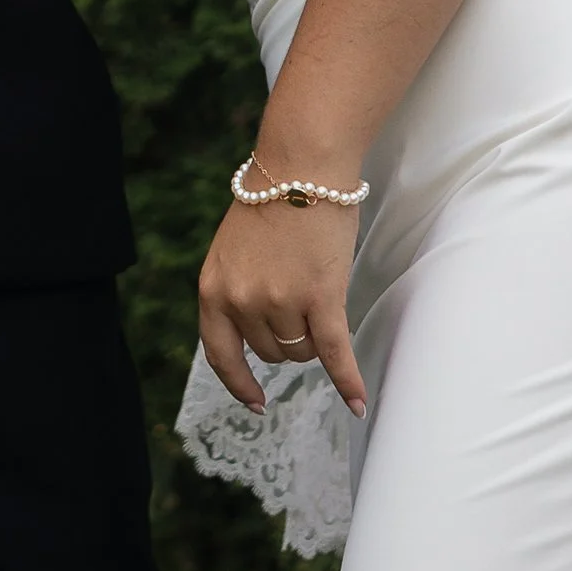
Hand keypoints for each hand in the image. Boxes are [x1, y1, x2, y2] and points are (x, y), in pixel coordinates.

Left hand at [198, 188, 365, 417]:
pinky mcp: (320, 297)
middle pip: (272, 353)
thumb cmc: (272, 202)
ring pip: (302, 350)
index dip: (239, 383)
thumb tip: (252, 335)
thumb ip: (235, 292)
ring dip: (313, 335)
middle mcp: (242, 301)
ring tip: (317, 292)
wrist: (301, 166)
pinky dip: (348, 381)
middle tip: (300, 298)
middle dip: (288, 337)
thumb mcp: (232, 252)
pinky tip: (358, 403)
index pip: (220, 355)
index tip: (255, 403)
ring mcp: (280, 301)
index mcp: (213, 289)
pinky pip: (333, 353)